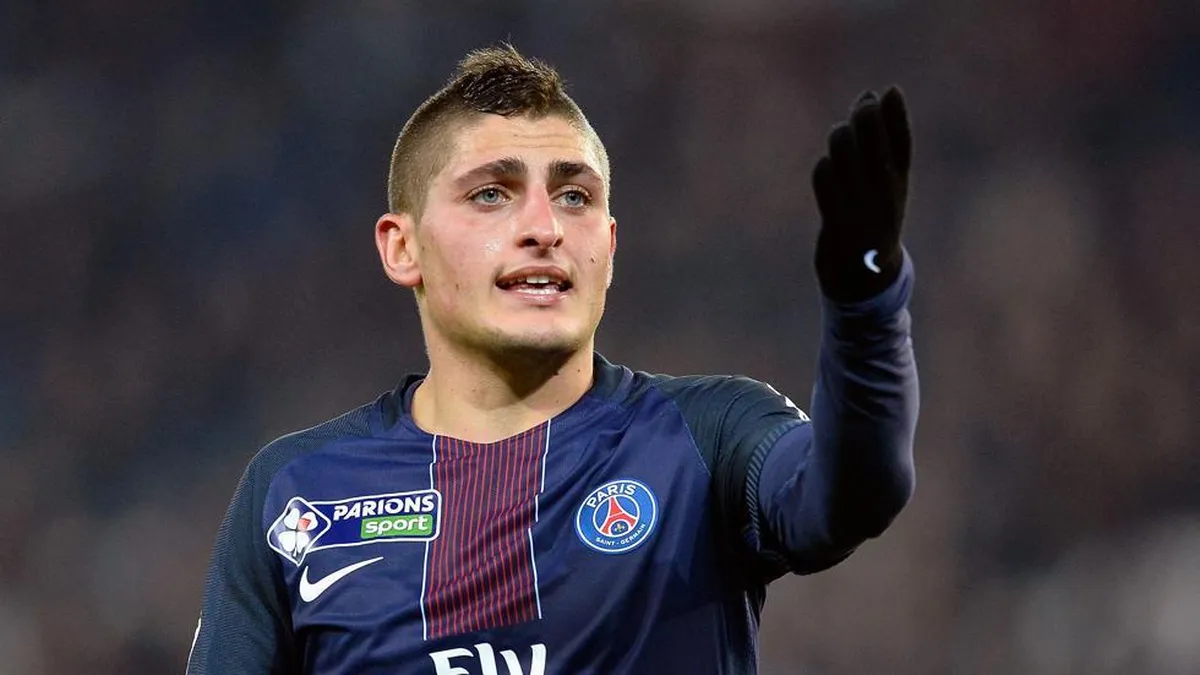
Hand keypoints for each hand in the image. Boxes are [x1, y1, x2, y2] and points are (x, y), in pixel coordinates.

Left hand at [812, 86, 911, 302]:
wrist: (865, 277)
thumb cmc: (874, 218)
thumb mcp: (887, 182)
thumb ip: (882, 140)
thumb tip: (872, 93)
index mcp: (899, 183)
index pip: (902, 143)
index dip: (896, 115)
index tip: (889, 90)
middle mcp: (884, 194)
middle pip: (873, 142)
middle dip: (865, 117)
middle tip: (862, 105)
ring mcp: (861, 208)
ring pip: (845, 154)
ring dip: (840, 138)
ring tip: (841, 136)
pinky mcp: (838, 223)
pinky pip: (826, 180)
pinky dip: (824, 167)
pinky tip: (827, 166)